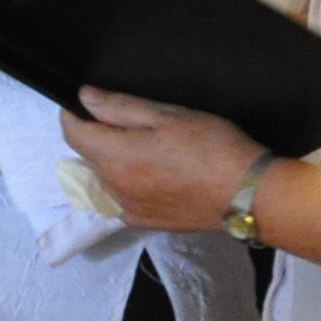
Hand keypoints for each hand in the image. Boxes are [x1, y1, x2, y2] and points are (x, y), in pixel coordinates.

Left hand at [64, 88, 267, 232]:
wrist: (247, 195)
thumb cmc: (211, 146)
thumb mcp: (168, 115)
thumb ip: (120, 107)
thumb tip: (85, 97)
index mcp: (115, 158)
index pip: (72, 134)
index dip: (73, 113)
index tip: (85, 101)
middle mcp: (114, 188)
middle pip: (88, 156)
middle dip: (98, 135)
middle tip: (131, 120)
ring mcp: (129, 209)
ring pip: (105, 178)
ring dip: (113, 160)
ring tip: (148, 146)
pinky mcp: (146, 222)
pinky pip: (122, 197)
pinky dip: (127, 182)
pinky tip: (155, 172)